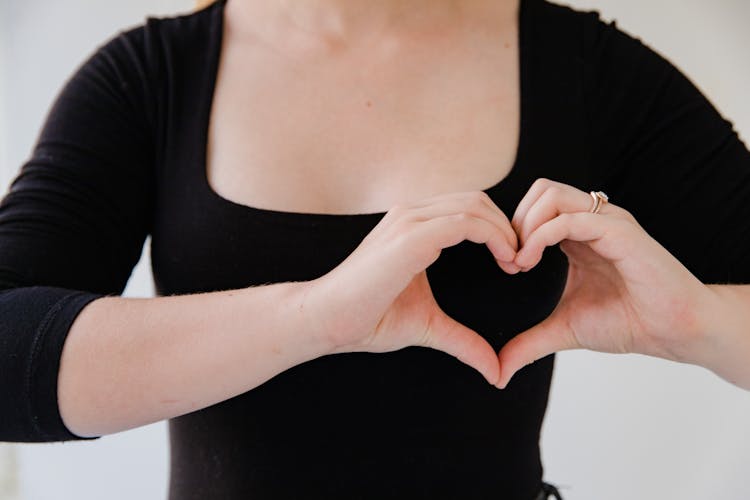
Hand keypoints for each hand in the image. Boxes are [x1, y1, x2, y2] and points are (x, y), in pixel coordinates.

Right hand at [305, 191, 519, 385]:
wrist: (327, 320)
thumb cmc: (367, 318)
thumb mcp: (428, 326)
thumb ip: (462, 340)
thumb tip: (495, 371)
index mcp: (412, 226)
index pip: (467, 208)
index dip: (497, 230)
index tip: (513, 263)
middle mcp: (410, 214)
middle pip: (476, 200)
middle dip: (506, 226)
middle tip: (521, 262)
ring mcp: (409, 221)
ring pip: (475, 205)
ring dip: (505, 231)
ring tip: (516, 263)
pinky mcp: (410, 237)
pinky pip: (465, 222)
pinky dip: (494, 236)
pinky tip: (506, 261)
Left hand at [497, 178, 715, 387]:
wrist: (674, 332)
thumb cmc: (628, 323)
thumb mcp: (565, 329)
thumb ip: (530, 343)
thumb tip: (499, 371)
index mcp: (578, 233)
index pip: (535, 206)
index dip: (512, 230)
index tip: (508, 266)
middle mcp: (592, 220)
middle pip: (540, 190)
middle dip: (515, 222)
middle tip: (511, 261)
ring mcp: (607, 222)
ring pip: (551, 195)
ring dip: (525, 226)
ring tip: (521, 262)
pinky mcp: (620, 232)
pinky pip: (571, 218)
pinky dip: (541, 236)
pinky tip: (531, 262)